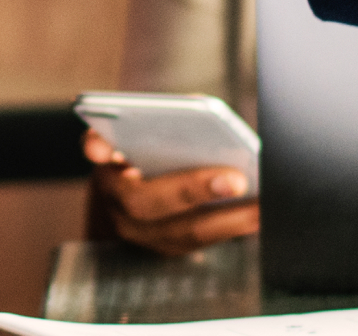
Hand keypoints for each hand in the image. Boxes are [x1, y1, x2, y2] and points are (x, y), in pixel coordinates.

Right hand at [82, 129, 258, 254]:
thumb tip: (202, 109)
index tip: (108, 145)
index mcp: (105, 160)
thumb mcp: (149, 129)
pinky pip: (198, 244)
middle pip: (145, 201)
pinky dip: (230, 230)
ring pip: (179, 232)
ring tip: (261, 204)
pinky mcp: (165, 248)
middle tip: (235, 180)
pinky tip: (258, 217)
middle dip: (192, 190)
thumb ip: (167, 116)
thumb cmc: (152, 150)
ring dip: (226, 220)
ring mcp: (138, 231)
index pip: (96, 147)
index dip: (99, 145)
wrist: (135, 198)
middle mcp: (114, 200)